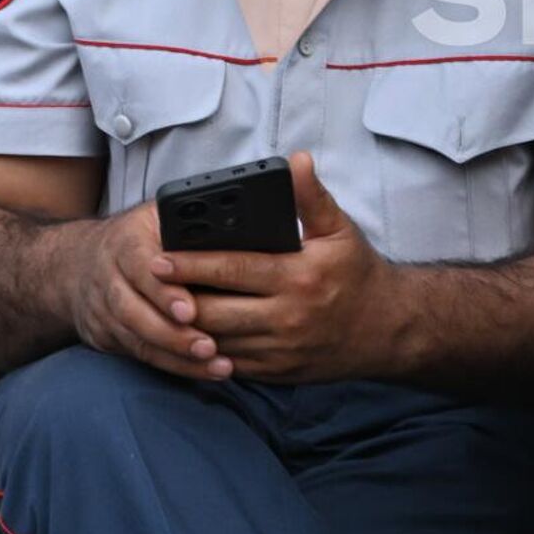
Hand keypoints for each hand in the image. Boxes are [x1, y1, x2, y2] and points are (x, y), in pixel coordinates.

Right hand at [66, 199, 233, 380]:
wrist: (77, 262)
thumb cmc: (137, 236)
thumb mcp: (157, 217)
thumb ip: (188, 225)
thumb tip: (237, 233)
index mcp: (125, 242)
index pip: (141, 267)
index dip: (164, 292)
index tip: (190, 311)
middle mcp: (107, 277)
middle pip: (135, 312)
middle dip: (172, 334)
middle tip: (209, 347)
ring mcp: (102, 311)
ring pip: (137, 339)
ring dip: (177, 356)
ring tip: (215, 365)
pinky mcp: (104, 337)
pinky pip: (138, 355)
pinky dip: (170, 365)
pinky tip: (200, 371)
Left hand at [151, 151, 400, 382]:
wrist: (386, 329)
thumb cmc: (357, 273)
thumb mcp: (340, 228)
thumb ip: (312, 196)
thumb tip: (296, 161)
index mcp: (299, 276)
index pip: (234, 269)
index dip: (192, 264)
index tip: (160, 257)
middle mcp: (288, 316)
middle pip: (215, 310)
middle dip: (177, 298)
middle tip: (147, 284)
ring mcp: (281, 349)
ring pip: (217, 340)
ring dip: (185, 327)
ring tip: (158, 308)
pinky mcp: (277, 372)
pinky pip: (230, 364)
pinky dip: (204, 351)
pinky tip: (187, 335)